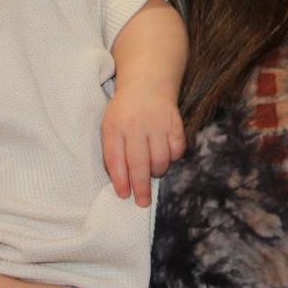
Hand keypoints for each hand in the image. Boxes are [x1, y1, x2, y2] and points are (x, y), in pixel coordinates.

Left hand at [101, 88, 185, 205]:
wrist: (147, 85)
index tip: (124, 195)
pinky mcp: (175, 123)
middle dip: (141, 187)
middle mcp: (136, 126)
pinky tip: (165, 155)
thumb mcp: (109, 127)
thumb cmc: (124, 112)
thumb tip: (121, 183)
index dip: (121, 181)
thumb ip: (112, 152)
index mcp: (115, 128)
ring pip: (160, 159)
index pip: (116, 160)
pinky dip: (172, 157)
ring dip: (157, 171)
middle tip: (142, 202)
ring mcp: (157, 124)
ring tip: (153, 171)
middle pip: (139, 164)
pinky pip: (177, 149)